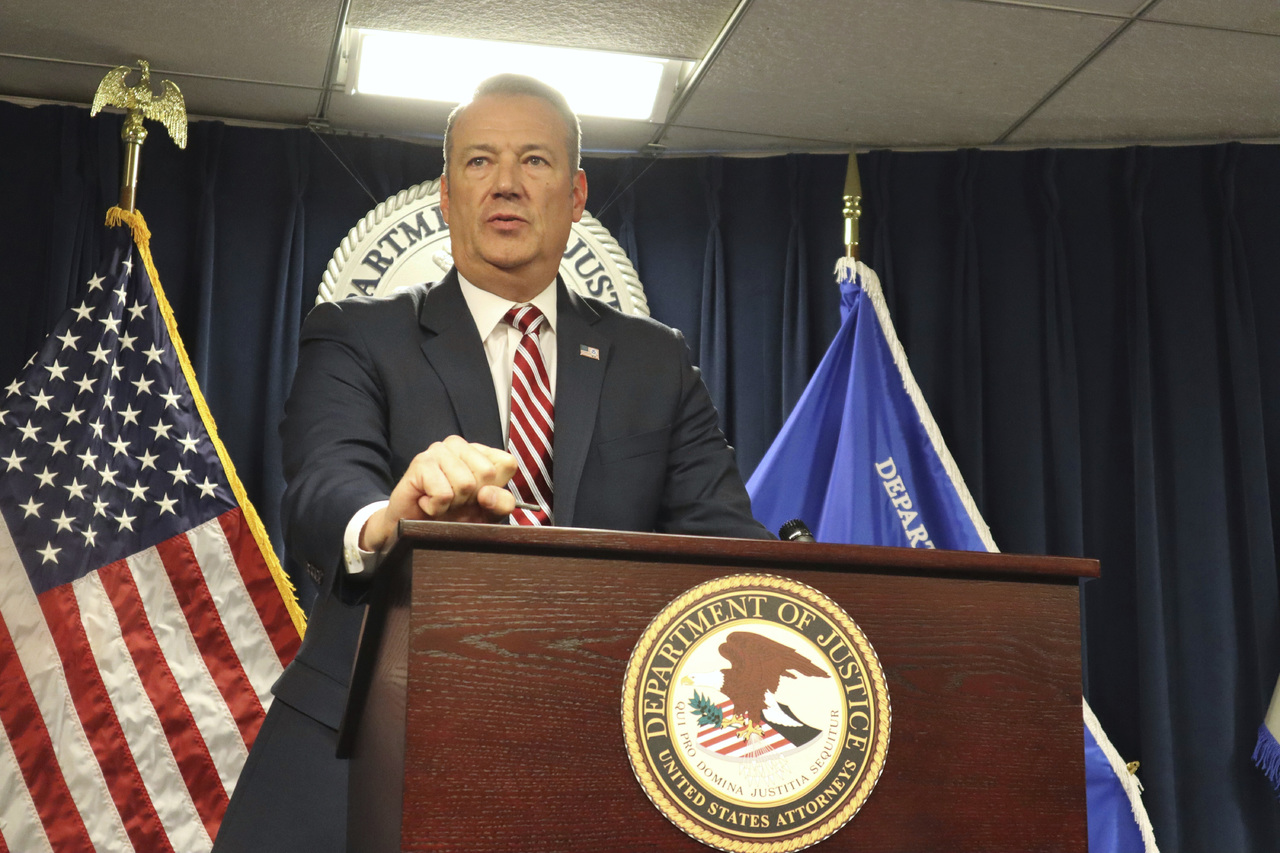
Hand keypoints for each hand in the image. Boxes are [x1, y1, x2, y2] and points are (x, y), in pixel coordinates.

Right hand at [359, 435, 517, 550]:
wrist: (415, 529)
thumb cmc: (452, 517)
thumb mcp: (486, 513)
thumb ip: (501, 503)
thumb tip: (489, 493)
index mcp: (480, 453)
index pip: (507, 463)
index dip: (496, 489)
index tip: (478, 497)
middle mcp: (459, 445)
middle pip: (487, 473)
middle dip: (472, 497)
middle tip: (455, 500)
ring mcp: (438, 450)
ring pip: (465, 484)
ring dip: (452, 503)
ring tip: (440, 501)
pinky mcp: (421, 463)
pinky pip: (443, 493)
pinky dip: (436, 507)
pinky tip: (427, 502)